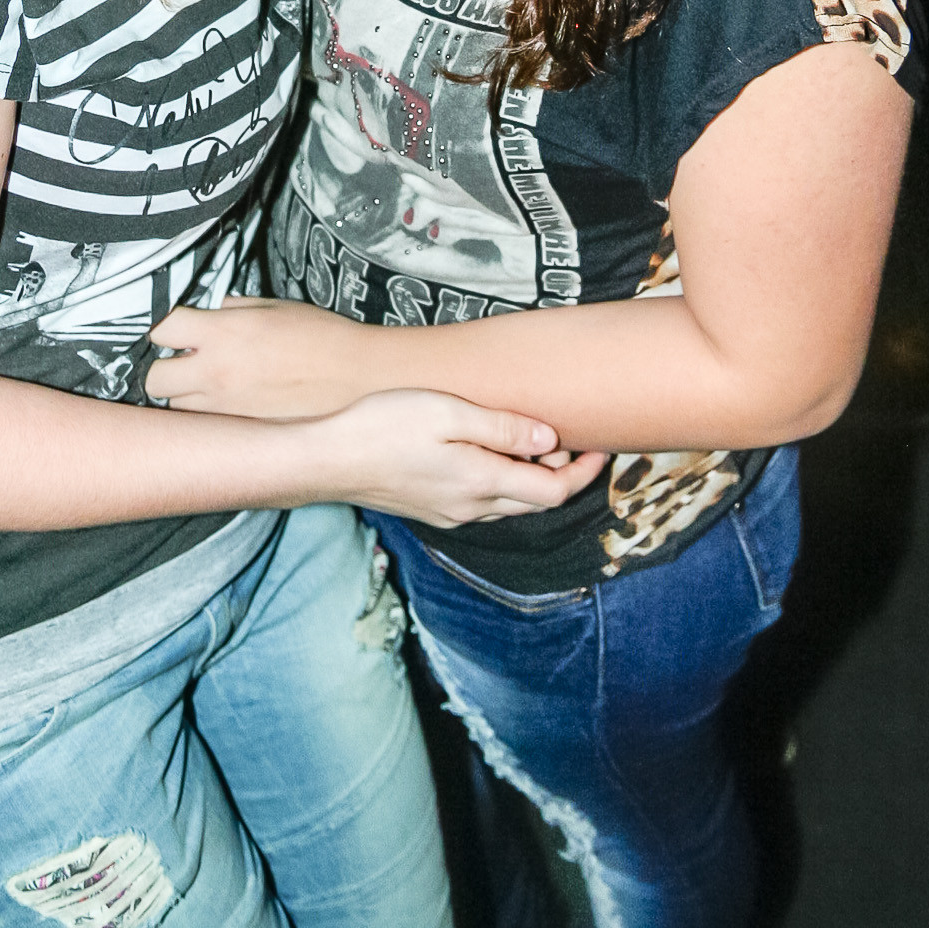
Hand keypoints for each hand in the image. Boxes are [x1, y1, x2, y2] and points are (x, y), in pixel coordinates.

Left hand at [148, 297, 369, 416]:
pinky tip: (229, 395)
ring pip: (175, 406)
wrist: (354, 373)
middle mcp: (215, 371)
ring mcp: (226, 404)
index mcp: (222, 333)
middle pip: (154, 379)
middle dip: (164, 366)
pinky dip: (207, 410)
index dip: (168, 327)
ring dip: (183, 392)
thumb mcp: (273, 306)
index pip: (162, 330)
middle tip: (185, 358)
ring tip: (207, 379)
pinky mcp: (241, 424)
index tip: (180, 327)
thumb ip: (234, 308)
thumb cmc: (320, 334)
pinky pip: (205, 420)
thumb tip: (216, 311)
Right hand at [311, 389, 606, 527]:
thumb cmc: (383, 426)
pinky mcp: (431, 511)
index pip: (553, 491)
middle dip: (564, 475)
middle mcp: (471, 508)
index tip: (600, 448)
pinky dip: (503, 483)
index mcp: (481, 482)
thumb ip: (502, 427)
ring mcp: (450, 514)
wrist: (327, 460)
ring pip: (509, 504)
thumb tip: (549, 437)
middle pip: (536, 501)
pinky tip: (491, 456)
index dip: (584, 473)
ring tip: (535, 441)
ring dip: (532, 479)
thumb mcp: (447, 413)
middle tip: (575, 440)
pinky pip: (483, 503)